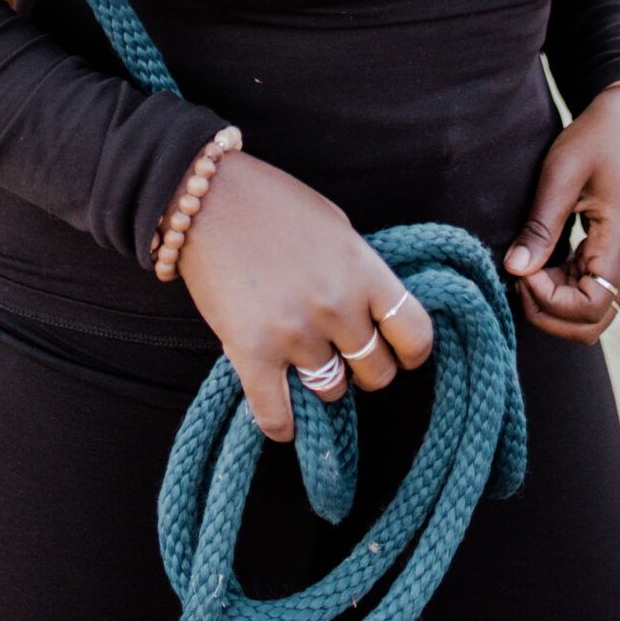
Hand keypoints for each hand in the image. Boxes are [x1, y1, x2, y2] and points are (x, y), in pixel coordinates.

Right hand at [177, 152, 433, 440]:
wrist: (204, 196)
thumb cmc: (272, 203)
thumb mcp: (335, 226)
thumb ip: (359, 272)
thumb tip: (375, 314)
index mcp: (361, 269)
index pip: (415, 332)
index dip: (413, 351)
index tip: (403, 354)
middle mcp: (335, 305)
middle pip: (377, 371)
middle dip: (366, 368)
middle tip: (346, 353)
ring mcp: (294, 332)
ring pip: (333, 391)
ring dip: (324, 382)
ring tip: (306, 361)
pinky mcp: (251, 353)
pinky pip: (278, 416)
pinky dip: (283, 424)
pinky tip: (284, 418)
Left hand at [503, 87, 619, 341]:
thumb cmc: (598, 137)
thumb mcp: (562, 173)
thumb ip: (541, 225)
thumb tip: (515, 269)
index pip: (589, 308)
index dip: (549, 300)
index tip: (522, 267)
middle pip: (591, 323)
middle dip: (548, 312)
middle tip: (519, 275)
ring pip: (590, 311)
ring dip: (554, 300)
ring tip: (525, 265)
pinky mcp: (615, 252)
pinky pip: (589, 288)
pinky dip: (561, 285)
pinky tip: (539, 258)